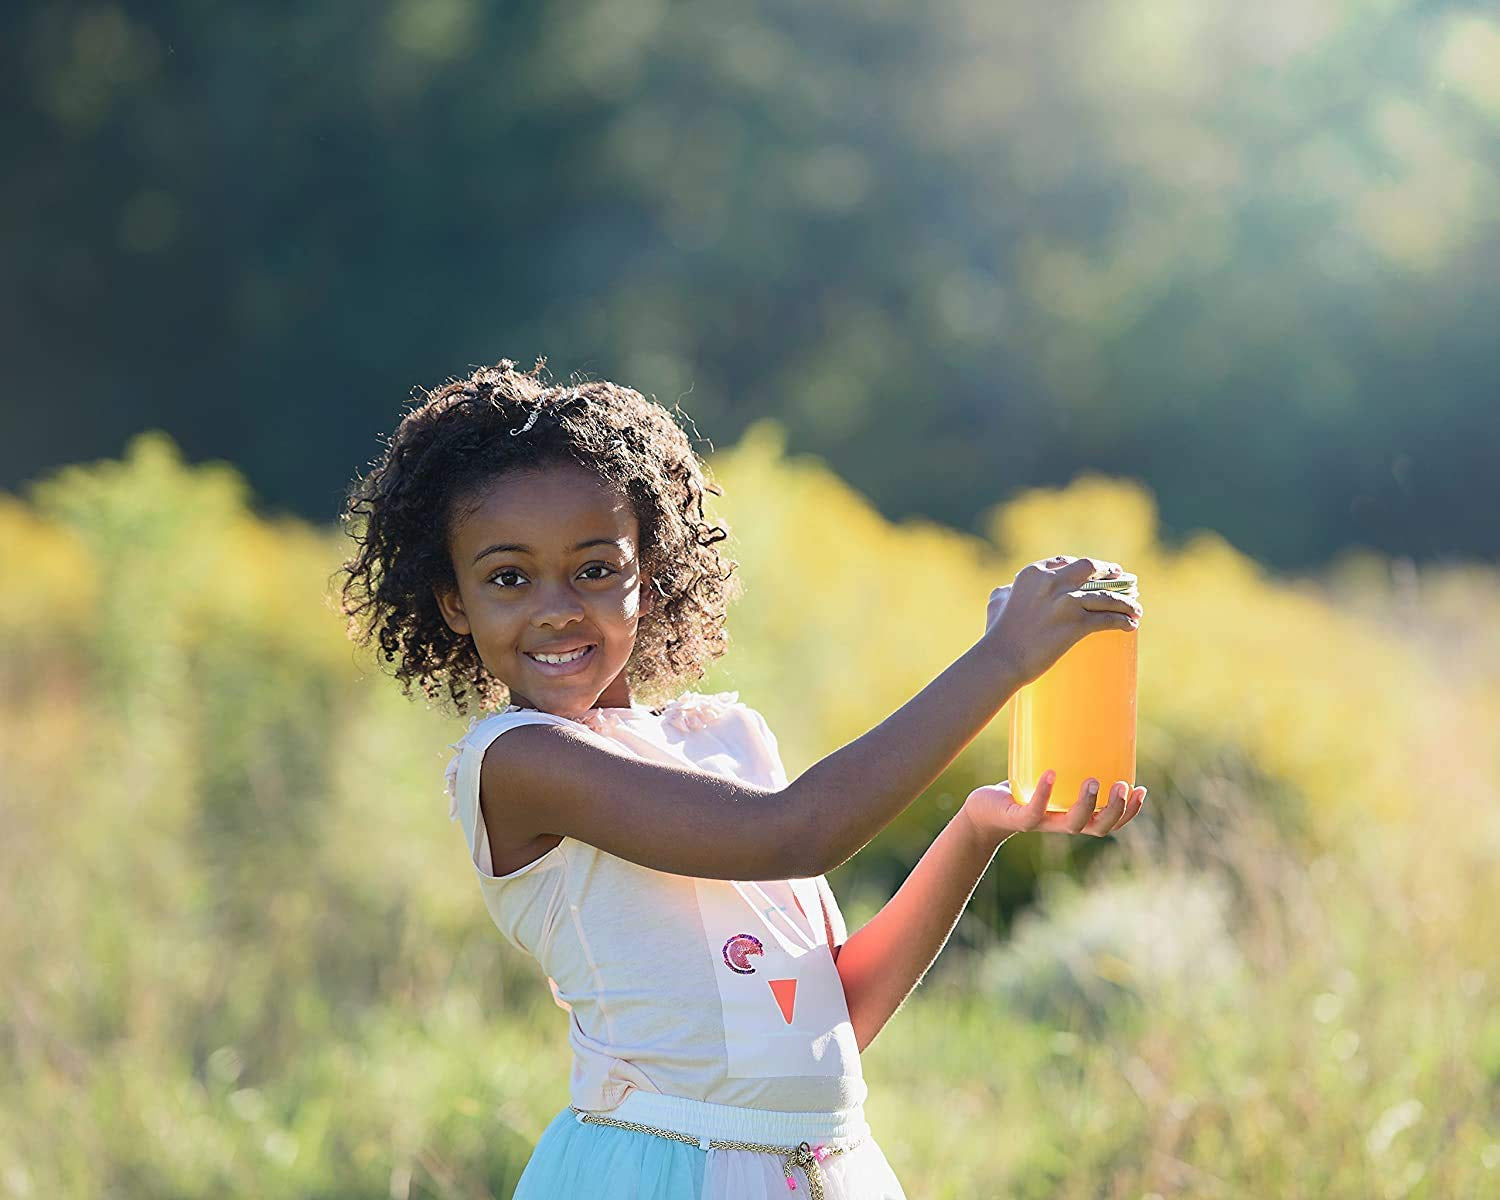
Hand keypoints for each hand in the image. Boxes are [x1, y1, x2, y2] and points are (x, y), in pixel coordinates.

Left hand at [961, 771, 1145, 843]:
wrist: (983, 810)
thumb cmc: (1020, 787)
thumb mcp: (1048, 771)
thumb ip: (1065, 754)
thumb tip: (1079, 709)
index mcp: (1076, 816)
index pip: (1111, 821)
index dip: (1129, 811)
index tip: (1141, 790)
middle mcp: (1063, 824)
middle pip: (1099, 827)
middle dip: (1115, 809)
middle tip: (1122, 786)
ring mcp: (1042, 823)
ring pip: (1072, 825)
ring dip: (1087, 805)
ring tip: (1093, 781)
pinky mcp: (1019, 819)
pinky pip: (1034, 811)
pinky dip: (1044, 794)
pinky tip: (1051, 774)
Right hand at [983, 554, 1140, 684]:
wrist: (1001, 658)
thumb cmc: (996, 633)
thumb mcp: (998, 601)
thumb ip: (1007, 591)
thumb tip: (1009, 590)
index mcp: (1034, 573)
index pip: (1066, 561)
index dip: (1084, 566)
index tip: (1096, 571)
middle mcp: (1052, 582)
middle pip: (1090, 568)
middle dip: (1110, 571)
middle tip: (1123, 580)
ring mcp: (1066, 602)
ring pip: (1106, 595)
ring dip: (1126, 601)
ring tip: (1135, 609)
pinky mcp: (1076, 624)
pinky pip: (1108, 618)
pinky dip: (1123, 621)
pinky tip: (1131, 625)